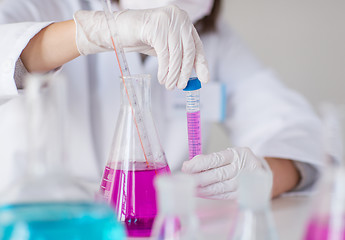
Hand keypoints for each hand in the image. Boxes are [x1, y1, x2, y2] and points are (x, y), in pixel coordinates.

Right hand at [73, 5, 208, 89]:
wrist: (119, 29)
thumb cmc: (142, 38)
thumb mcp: (165, 46)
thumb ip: (178, 55)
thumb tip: (191, 74)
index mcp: (183, 21)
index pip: (197, 45)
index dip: (201, 63)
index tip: (205, 78)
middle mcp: (178, 17)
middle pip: (189, 50)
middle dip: (185, 72)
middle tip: (181, 86)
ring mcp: (167, 20)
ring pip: (176, 54)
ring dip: (173, 74)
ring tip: (169, 85)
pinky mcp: (156, 27)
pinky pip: (164, 54)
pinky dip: (164, 69)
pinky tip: (162, 78)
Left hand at [181, 147, 271, 199]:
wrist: (262, 174)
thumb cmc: (240, 162)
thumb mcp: (229, 154)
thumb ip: (211, 159)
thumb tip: (189, 165)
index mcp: (237, 154)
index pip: (215, 159)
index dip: (199, 164)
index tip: (186, 167)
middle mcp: (241, 168)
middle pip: (216, 174)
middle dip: (198, 178)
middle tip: (185, 179)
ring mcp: (243, 183)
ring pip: (218, 187)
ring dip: (201, 189)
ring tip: (190, 187)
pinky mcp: (242, 195)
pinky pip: (222, 196)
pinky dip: (209, 195)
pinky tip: (200, 193)